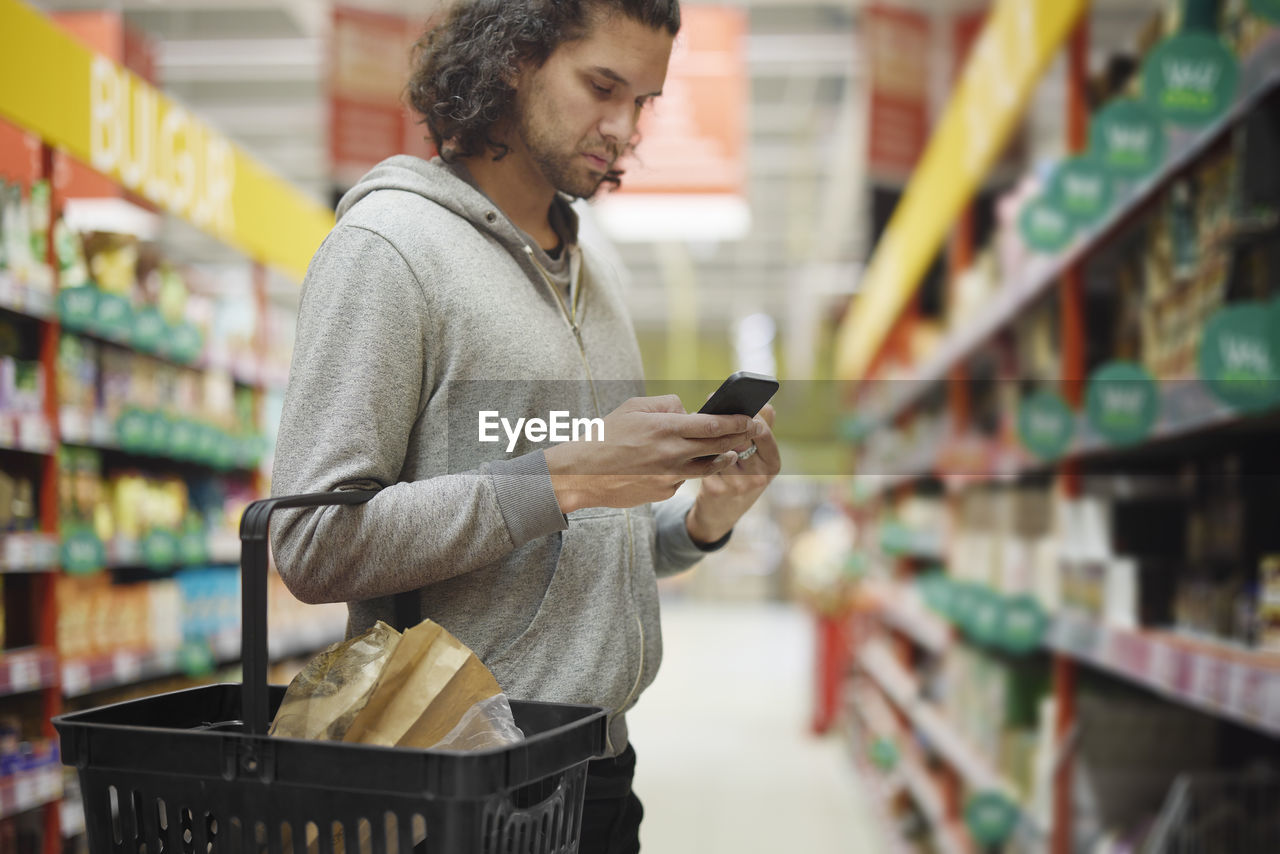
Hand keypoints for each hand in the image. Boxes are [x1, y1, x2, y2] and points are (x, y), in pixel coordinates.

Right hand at [545, 395, 757, 512]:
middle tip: (751, 432)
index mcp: (664, 428)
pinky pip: (684, 479)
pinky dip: (687, 470)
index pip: (711, 424)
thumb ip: (666, 405)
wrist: (583, 474)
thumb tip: (689, 410)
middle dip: (738, 438)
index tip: (750, 417)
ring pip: (707, 467)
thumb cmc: (606, 435)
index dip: (735, 421)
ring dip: (722, 458)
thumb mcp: (634, 408)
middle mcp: (671, 454)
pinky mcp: (664, 492)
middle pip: (717, 446)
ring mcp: (669, 476)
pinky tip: (681, 464)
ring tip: (730, 450)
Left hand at [685, 403, 779, 544]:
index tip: (731, 402)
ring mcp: (738, 485)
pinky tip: (690, 444)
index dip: (747, 415)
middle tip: (709, 407)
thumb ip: (763, 432)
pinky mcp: (716, 489)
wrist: (721, 515)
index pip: (763, 431)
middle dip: (723, 422)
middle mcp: (759, 476)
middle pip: (739, 438)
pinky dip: (697, 450)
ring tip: (697, 424)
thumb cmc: (741, 479)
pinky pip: (705, 460)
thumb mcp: (759, 460)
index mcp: (773, 464)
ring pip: (720, 448)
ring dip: (707, 435)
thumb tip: (767, 406)